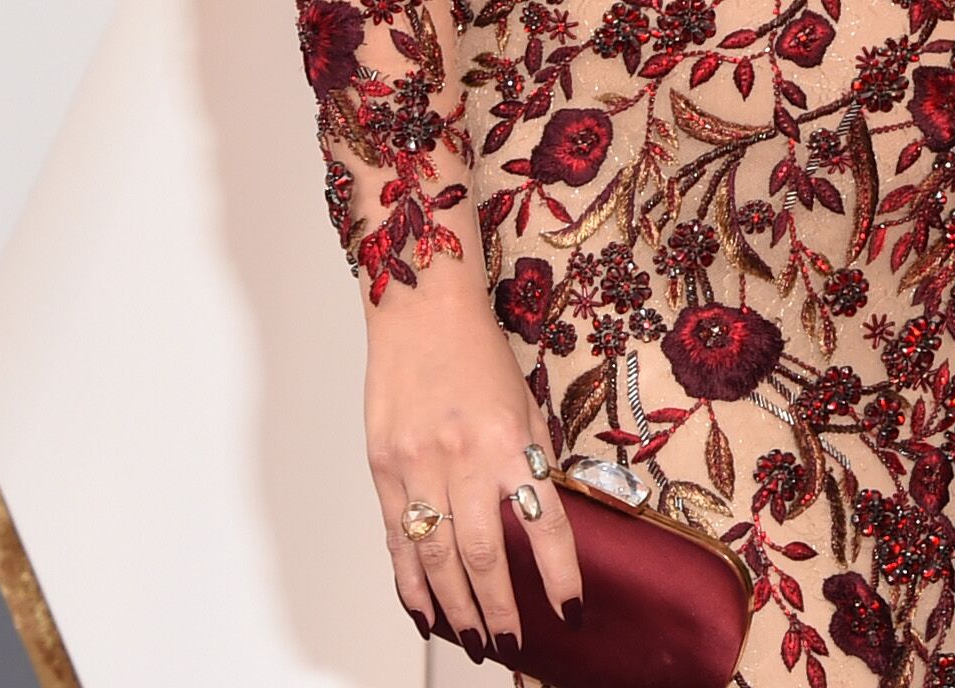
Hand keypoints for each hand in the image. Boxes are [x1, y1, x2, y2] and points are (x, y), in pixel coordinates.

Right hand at [363, 274, 581, 663]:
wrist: (422, 311)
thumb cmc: (478, 354)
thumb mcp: (524, 405)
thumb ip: (530, 463)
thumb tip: (541, 526)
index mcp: (509, 440)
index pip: (543, 524)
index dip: (559, 574)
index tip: (571, 610)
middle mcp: (463, 457)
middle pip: (483, 554)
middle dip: (499, 608)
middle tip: (511, 643)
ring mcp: (417, 465)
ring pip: (436, 556)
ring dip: (455, 607)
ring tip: (472, 640)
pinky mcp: (383, 468)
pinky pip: (397, 538)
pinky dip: (410, 581)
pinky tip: (424, 610)